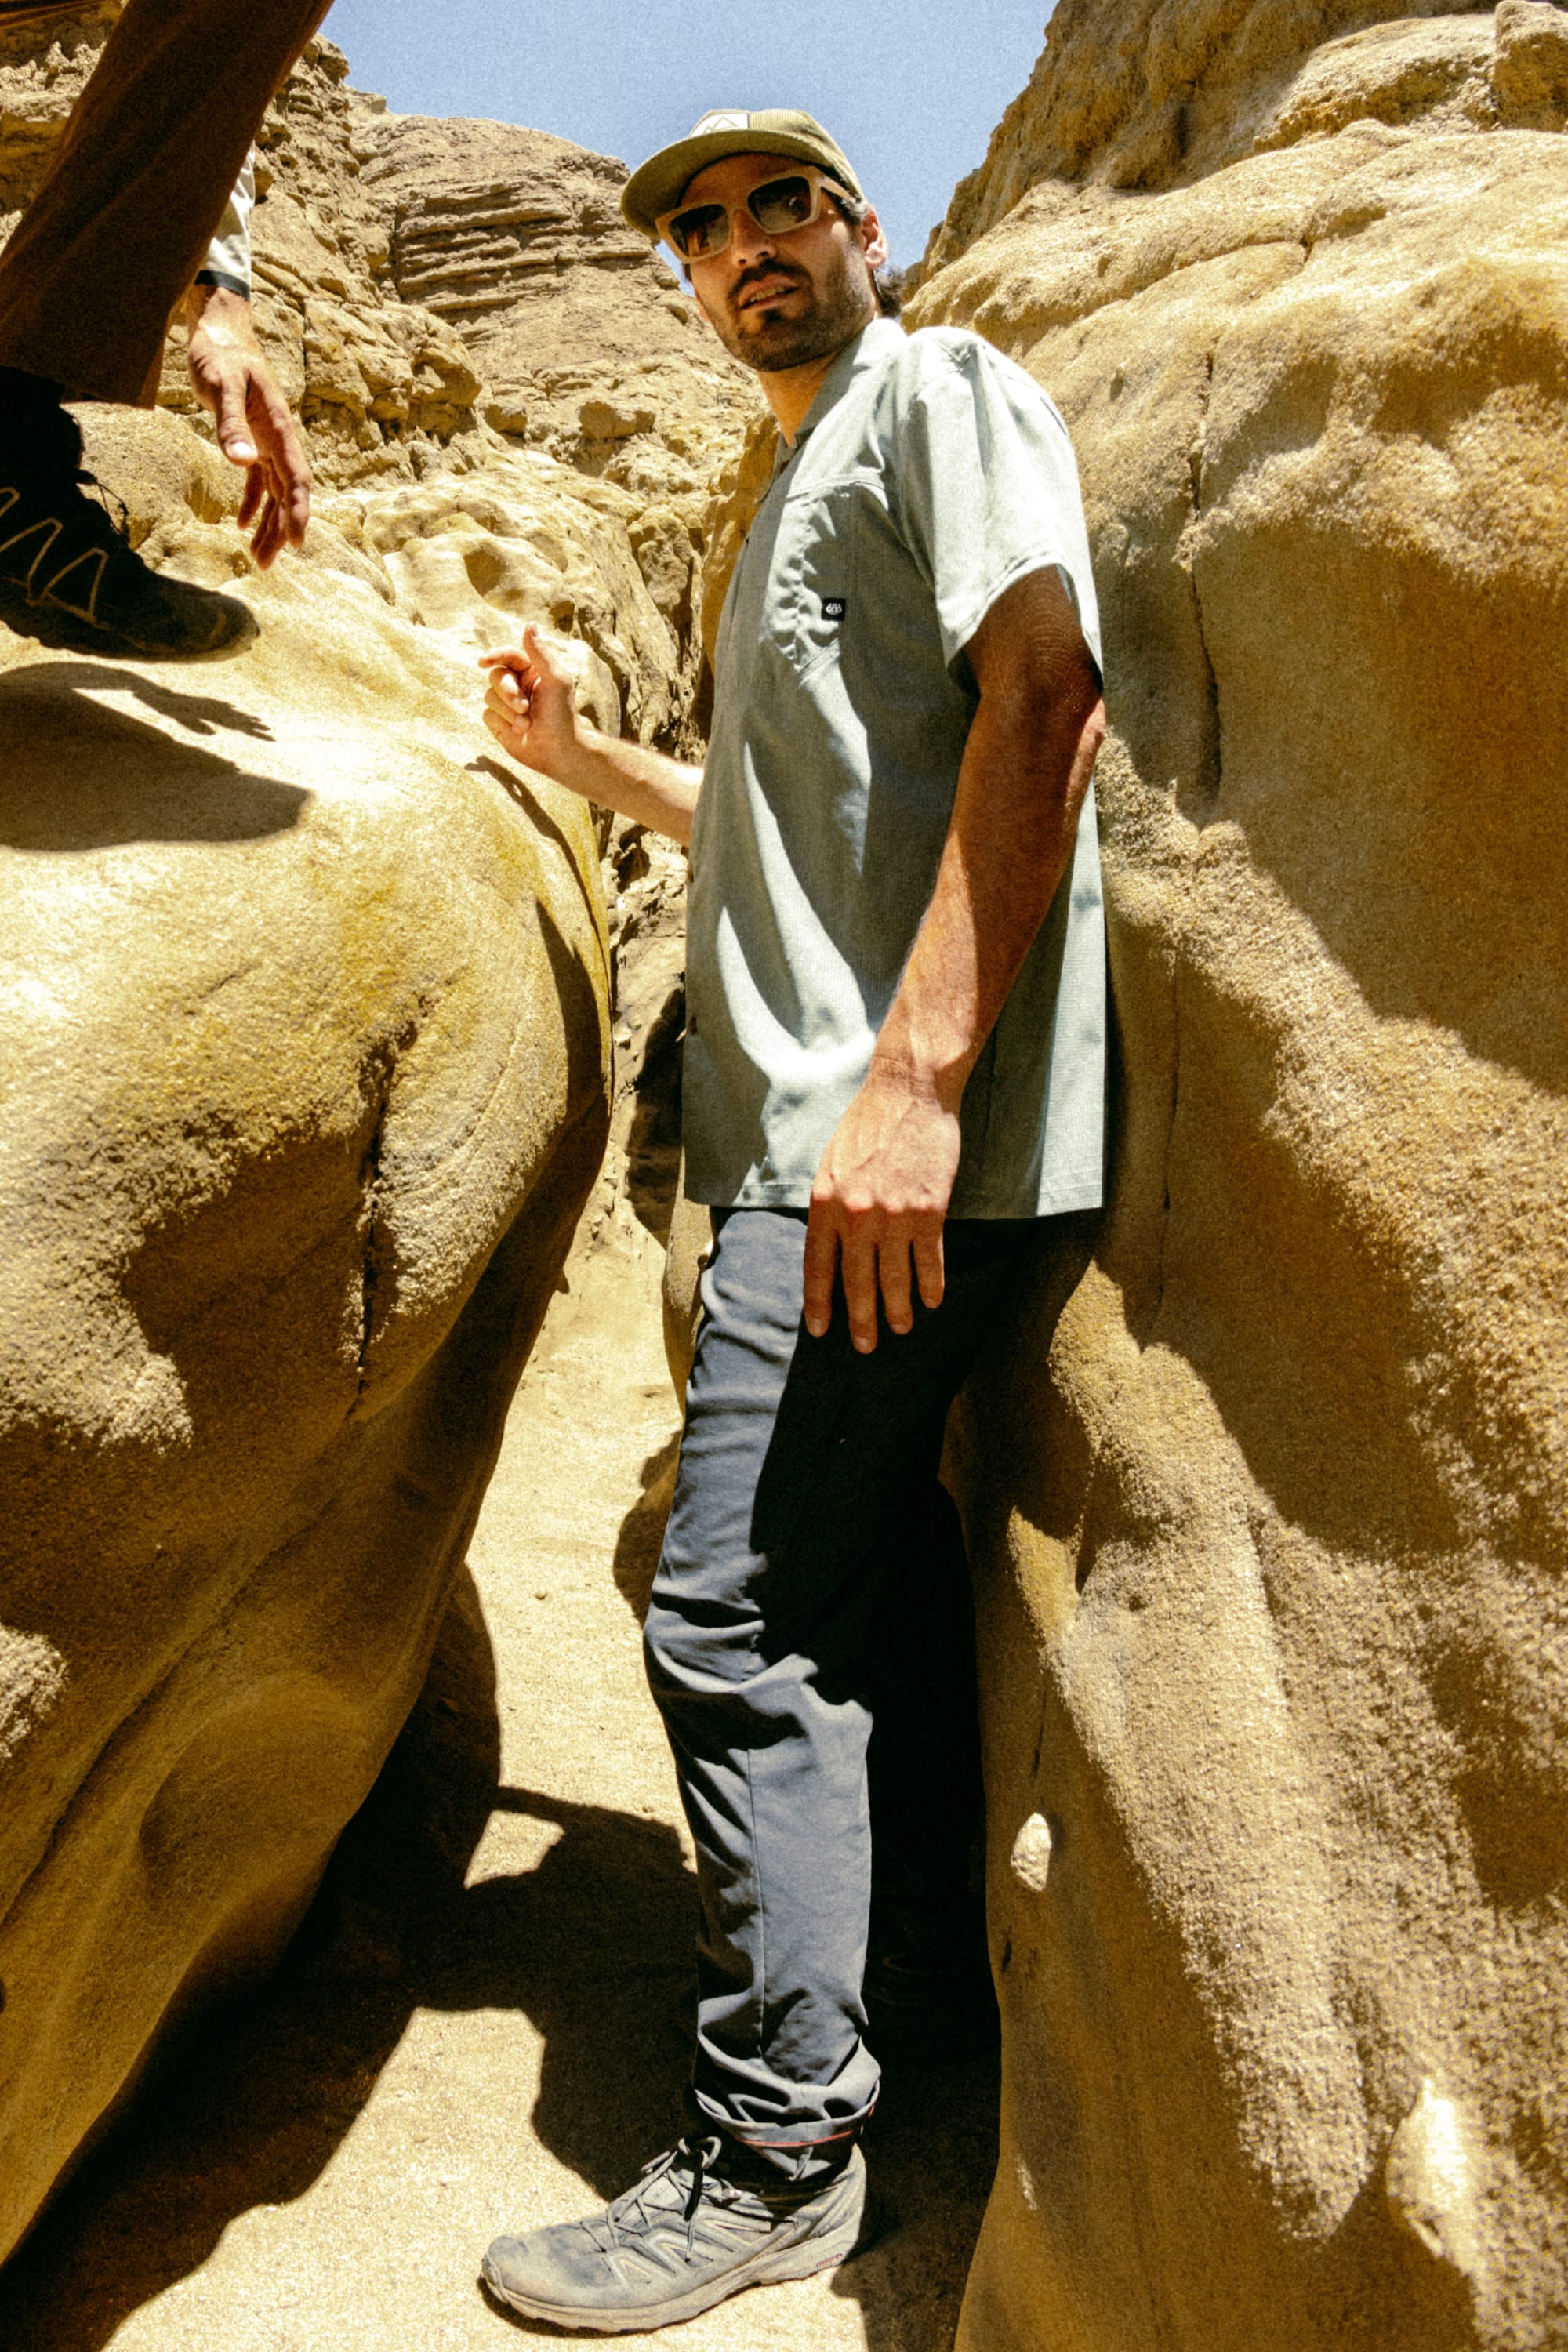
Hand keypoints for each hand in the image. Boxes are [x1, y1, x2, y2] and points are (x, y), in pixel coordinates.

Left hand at [185, 284, 309, 567]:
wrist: (219, 333)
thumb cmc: (221, 356)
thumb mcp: (222, 385)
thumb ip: (231, 424)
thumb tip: (241, 462)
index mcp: (279, 428)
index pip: (296, 479)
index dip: (298, 512)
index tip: (295, 543)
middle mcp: (278, 440)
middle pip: (287, 494)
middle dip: (281, 531)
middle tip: (266, 565)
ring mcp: (266, 441)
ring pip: (275, 493)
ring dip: (269, 525)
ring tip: (257, 557)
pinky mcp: (251, 440)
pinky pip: (259, 481)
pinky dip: (254, 504)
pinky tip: (243, 526)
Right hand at [479, 625, 583, 782]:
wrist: (559, 750)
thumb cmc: (562, 714)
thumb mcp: (555, 679)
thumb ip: (539, 652)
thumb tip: (529, 624)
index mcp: (531, 671)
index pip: (507, 656)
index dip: (494, 656)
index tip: (484, 661)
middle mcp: (517, 685)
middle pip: (496, 676)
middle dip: (507, 691)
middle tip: (524, 707)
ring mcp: (506, 704)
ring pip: (489, 696)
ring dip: (508, 711)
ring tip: (526, 723)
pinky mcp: (498, 722)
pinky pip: (487, 714)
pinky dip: (502, 723)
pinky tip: (518, 732)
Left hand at [803, 1064, 962, 1352]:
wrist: (909, 1093)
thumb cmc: (866, 1125)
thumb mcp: (831, 1164)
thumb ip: (829, 1207)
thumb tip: (830, 1248)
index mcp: (825, 1204)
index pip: (817, 1267)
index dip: (819, 1303)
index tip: (820, 1330)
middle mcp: (856, 1215)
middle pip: (857, 1282)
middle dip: (861, 1320)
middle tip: (865, 1347)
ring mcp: (893, 1215)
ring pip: (894, 1279)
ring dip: (898, 1310)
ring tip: (901, 1329)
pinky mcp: (928, 1210)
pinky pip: (930, 1260)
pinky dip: (932, 1285)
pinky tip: (933, 1301)